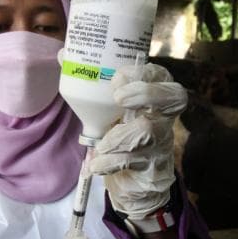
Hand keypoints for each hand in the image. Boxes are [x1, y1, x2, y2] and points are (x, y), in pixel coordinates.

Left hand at [88, 63, 187, 219]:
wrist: (129, 183)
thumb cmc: (118, 138)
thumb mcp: (106, 111)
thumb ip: (89, 83)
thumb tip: (63, 55)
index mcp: (155, 99)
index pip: (163, 77)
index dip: (145, 73)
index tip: (118, 77)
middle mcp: (165, 118)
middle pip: (175, 97)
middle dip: (148, 93)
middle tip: (119, 98)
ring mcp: (163, 143)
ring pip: (149, 132)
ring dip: (119, 137)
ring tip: (102, 145)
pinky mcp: (155, 168)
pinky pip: (135, 162)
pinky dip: (111, 163)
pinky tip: (96, 166)